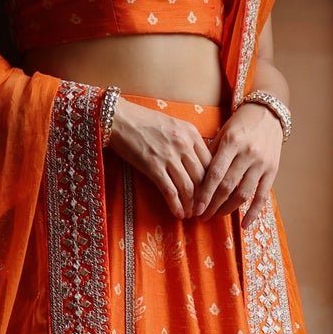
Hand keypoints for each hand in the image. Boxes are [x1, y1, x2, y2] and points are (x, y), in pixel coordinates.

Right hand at [107, 100, 212, 218]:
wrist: (119, 118)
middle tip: (203, 209)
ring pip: (188, 187)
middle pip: (202, 177)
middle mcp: (184, 144)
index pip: (211, 162)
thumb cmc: (144, 121)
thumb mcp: (174, 125)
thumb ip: (188, 141)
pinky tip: (178, 213)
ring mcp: (169, 156)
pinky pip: (169, 190)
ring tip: (191, 215)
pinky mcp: (153, 166)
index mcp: (192, 133)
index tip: (211, 194)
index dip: (213, 182)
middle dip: (205, 198)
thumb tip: (197, 163)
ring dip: (191, 205)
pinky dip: (176, 205)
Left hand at [193, 102, 283, 227]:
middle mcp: (248, 154)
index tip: (195, 208)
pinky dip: (254, 212)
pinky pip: (263, 196)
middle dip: (212, 205)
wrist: (269, 113)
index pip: (215, 174)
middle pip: (227, 187)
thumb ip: (211, 154)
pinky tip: (244, 225)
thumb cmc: (240, 123)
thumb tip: (196, 180)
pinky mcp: (273, 170)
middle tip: (201, 216)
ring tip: (215, 216)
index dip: (204, 194)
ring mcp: (262, 163)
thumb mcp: (223, 132)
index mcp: (232, 142)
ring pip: (243, 194)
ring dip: (227, 209)